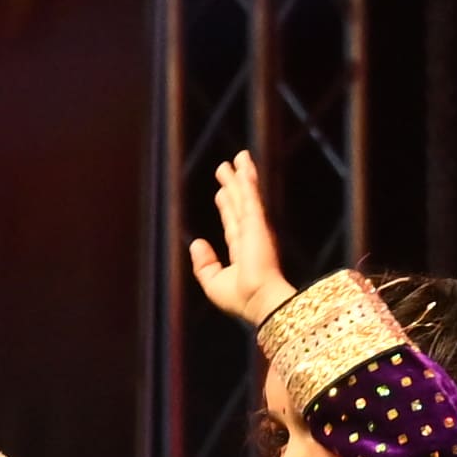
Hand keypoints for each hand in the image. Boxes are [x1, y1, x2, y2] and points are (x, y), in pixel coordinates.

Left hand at [186, 152, 297, 326]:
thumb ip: (204, 264)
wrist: (260, 300)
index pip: (232, 224)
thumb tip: (195, 243)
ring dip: (243, 175)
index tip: (222, 191)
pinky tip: (244, 165)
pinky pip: (250, 195)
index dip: (227, 206)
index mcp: (242, 252)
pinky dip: (247, 179)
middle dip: (234, 185)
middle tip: (227, 166)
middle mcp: (250, 237)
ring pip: (246, 195)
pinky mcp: (257, 222)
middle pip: (240, 204)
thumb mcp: (213, 283)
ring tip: (239, 156)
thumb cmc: (240, 299)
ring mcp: (255, 228)